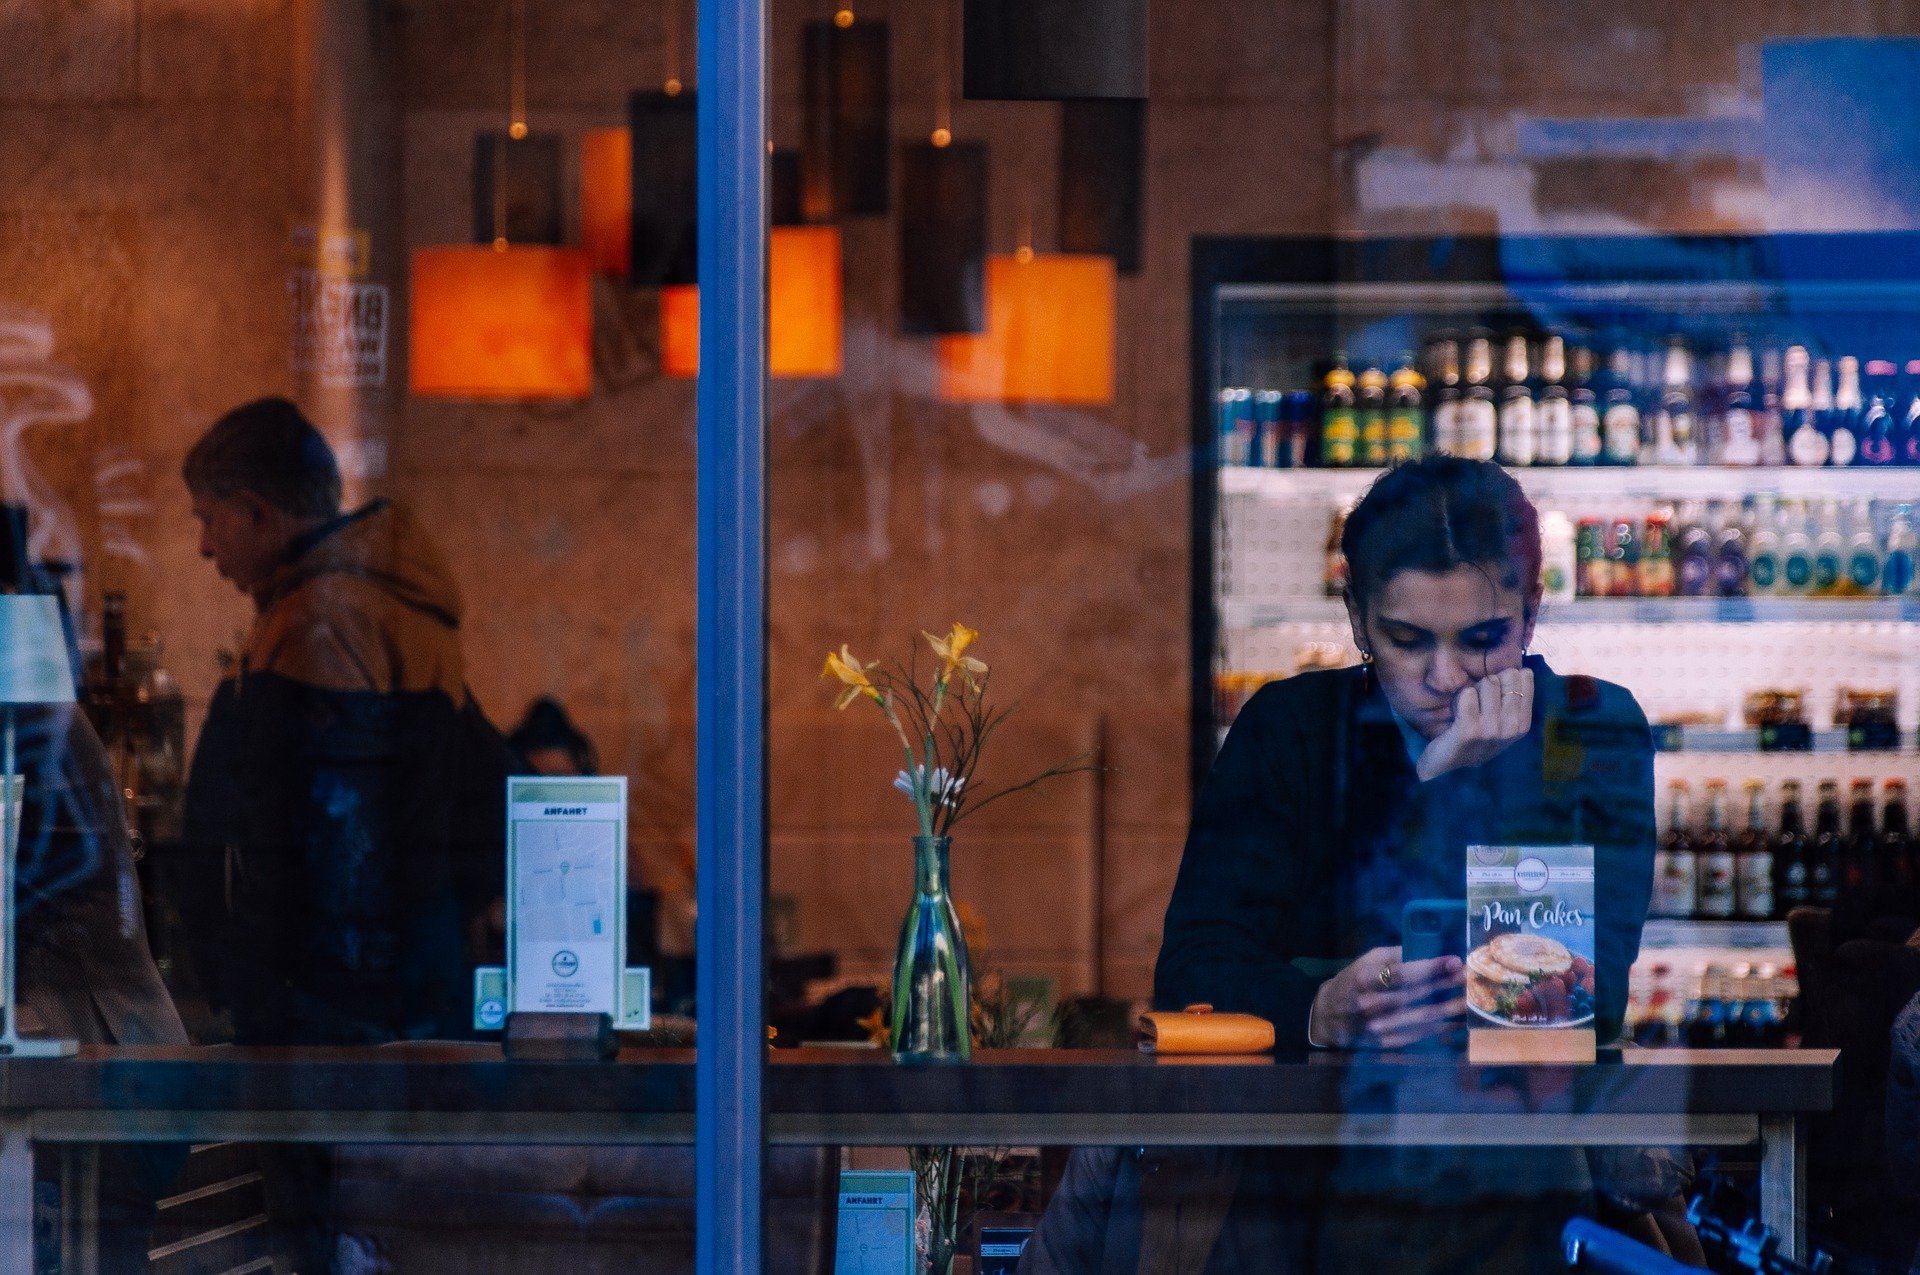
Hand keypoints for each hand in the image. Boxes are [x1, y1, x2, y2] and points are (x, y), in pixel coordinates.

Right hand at [1308, 946, 1466, 1048]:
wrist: (1329, 1015)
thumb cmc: (1353, 981)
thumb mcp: (1367, 961)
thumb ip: (1396, 956)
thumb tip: (1430, 952)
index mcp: (1364, 980)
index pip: (1403, 973)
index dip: (1430, 967)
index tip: (1454, 961)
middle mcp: (1371, 1005)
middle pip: (1416, 995)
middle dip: (1446, 985)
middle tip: (1469, 977)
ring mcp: (1378, 1027)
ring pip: (1421, 1018)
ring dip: (1448, 1008)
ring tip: (1468, 999)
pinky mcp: (1384, 1043)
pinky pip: (1417, 1035)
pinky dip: (1436, 1026)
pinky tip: (1452, 1018)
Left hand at [1415, 666, 1533, 781]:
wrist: (1446, 766)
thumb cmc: (1474, 738)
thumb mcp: (1501, 722)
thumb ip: (1513, 698)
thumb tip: (1523, 670)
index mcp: (1522, 724)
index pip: (1523, 678)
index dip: (1504, 678)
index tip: (1493, 696)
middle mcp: (1511, 728)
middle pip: (1506, 676)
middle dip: (1489, 683)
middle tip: (1478, 704)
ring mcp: (1491, 730)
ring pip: (1488, 682)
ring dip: (1473, 690)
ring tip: (1467, 710)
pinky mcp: (1469, 731)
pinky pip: (1468, 694)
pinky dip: (1460, 698)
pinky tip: (1457, 714)